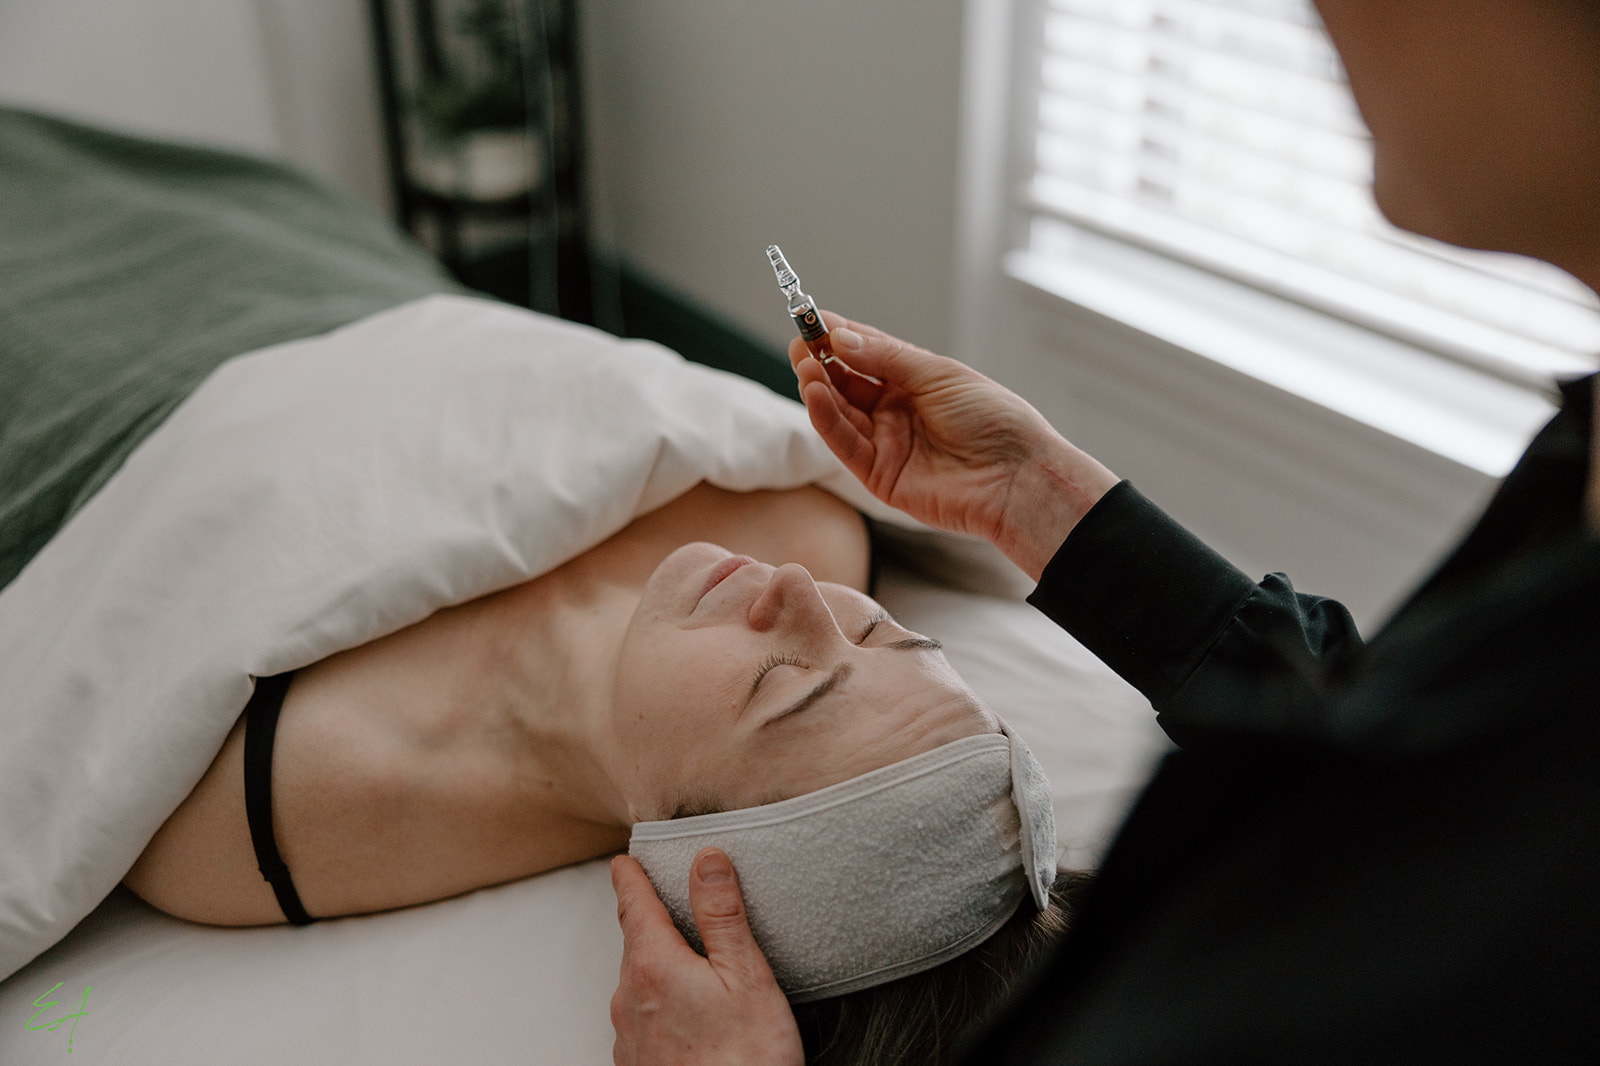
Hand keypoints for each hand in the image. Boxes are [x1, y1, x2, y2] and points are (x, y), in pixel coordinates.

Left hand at [610, 850, 804, 1065]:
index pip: (632, 903)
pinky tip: (691, 1014)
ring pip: (638, 983)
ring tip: (692, 962)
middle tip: (670, 902)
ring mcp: (629, 1036)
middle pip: (635, 942)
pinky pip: (643, 1019)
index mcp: (653, 965)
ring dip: (659, 966)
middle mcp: (629, 998)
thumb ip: (722, 915)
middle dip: (650, 921)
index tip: (626, 860)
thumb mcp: (746, 976)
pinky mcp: (638, 1064)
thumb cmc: (746, 1062)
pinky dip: (661, 1004)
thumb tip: (706, 861)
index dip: (630, 875)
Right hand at [789, 313, 1118, 579]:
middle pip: (847, 384)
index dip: (839, 337)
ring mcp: (886, 444)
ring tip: (805, 365)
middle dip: (821, 362)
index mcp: (915, 383)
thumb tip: (840, 337)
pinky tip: (815, 394)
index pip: (867, 354)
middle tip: (800, 343)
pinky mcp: (880, 476)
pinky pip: (845, 444)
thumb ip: (885, 357)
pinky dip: (826, 419)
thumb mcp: (937, 374)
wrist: (1016, 475)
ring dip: (819, 388)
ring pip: (840, 414)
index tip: (811, 319)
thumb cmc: (993, 419)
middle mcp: (896, 412)